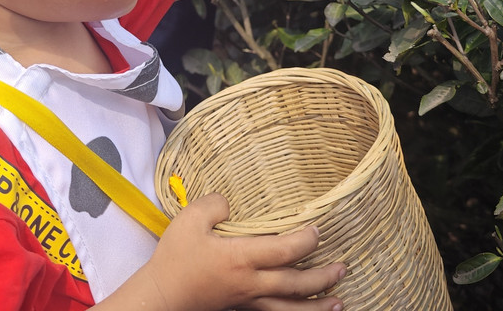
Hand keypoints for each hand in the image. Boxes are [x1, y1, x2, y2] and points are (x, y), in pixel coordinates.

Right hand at [140, 194, 345, 310]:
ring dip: (317, 306)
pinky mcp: (240, 308)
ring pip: (289, 308)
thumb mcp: (189, 220)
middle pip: (296, 285)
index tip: (317, 231)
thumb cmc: (175, 258)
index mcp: (241, 258)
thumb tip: (231, 204)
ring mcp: (247, 300)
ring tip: (338, 303)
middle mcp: (250, 283)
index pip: (284, 251)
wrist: (161, 296)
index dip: (306, 241)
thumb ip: (214, 205)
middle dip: (322, 277)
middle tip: (341, 268)